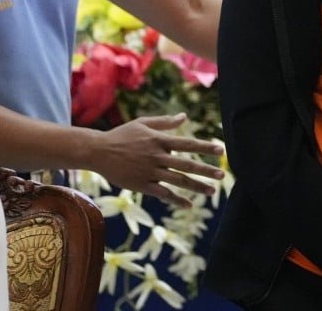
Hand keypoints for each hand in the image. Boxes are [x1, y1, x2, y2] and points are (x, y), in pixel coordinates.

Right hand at [90, 113, 224, 206]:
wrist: (98, 151)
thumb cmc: (122, 135)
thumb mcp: (143, 123)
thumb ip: (165, 122)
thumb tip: (184, 117)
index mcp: (159, 141)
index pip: (188, 144)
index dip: (205, 147)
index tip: (221, 150)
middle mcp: (158, 156)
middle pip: (187, 164)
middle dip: (206, 170)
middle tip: (222, 174)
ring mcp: (150, 172)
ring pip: (178, 181)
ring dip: (197, 186)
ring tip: (212, 191)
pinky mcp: (142, 185)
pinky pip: (163, 194)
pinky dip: (177, 200)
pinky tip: (189, 205)